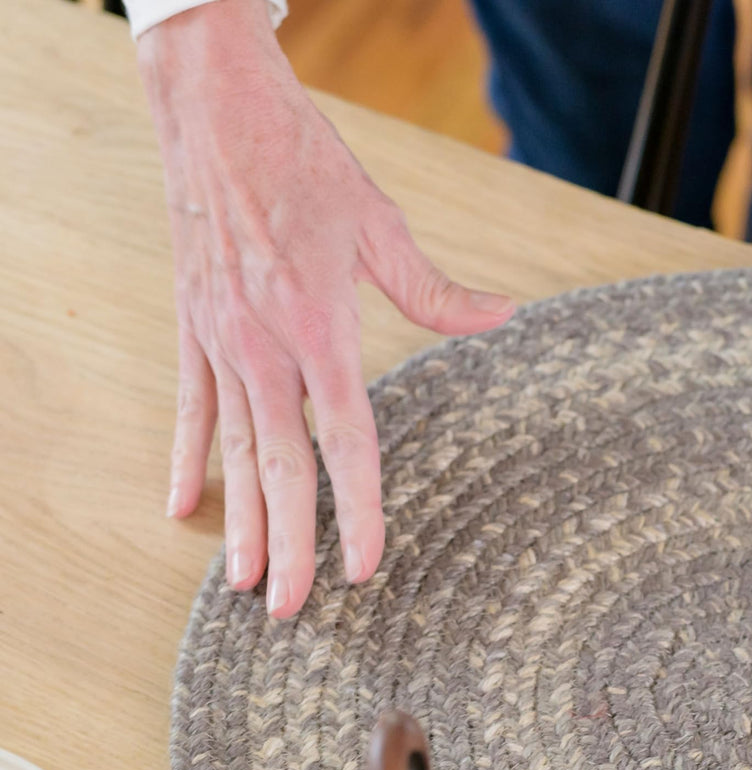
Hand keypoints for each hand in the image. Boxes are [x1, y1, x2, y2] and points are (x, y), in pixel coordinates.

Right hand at [138, 0, 513, 615]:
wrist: (213, 108)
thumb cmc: (302, 163)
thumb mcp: (380, 224)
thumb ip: (435, 291)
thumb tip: (502, 317)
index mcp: (319, 328)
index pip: (347, 443)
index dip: (358, 510)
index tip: (365, 566)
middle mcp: (264, 346)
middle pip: (281, 468)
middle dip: (288, 545)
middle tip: (292, 611)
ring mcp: (220, 342)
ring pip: (232, 452)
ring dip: (239, 523)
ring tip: (242, 585)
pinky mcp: (191, 329)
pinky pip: (190, 409)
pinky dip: (188, 460)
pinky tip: (182, 509)